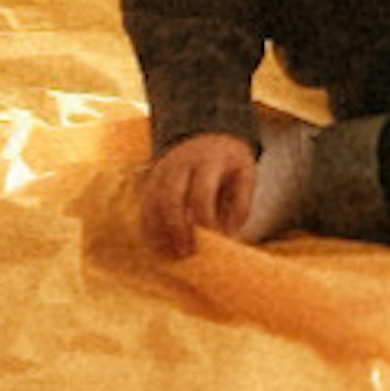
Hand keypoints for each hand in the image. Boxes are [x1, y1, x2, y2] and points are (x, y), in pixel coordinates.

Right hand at [136, 129, 260, 258]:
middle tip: (188, 252)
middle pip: (170, 198)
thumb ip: (240, 206)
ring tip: (173, 255)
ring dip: (160, 233)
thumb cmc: (229, 162)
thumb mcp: (246, 176)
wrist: (209, 134)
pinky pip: (143, 208)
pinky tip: (160, 248)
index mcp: (207, 162)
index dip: (206, 221)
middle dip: (177, 229)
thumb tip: (228, 238)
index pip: (201, 194)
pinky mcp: (150, 181)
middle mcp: (179, 165)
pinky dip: (149, 230)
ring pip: (151, 204)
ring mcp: (161, 171)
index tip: (214, 241)